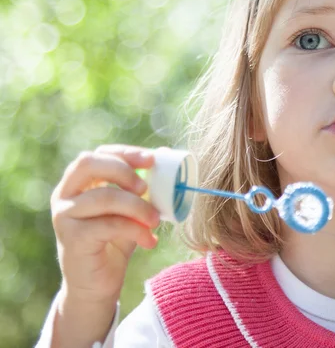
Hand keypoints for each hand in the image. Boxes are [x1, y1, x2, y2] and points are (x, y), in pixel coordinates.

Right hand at [51, 144, 160, 305]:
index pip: (99, 154)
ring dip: (138, 206)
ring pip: (105, 197)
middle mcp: (65, 195)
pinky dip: (135, 229)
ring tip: (156, 220)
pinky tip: (149, 241)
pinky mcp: (72, 239)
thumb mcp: (130, 209)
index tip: (152, 160)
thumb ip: (142, 186)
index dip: (125, 153)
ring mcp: (64, 216)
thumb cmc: (115, 241)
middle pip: (89, 164)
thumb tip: (165, 154)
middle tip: (147, 188)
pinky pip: (109, 225)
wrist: (97, 285)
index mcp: (78, 182)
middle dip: (123, 171)